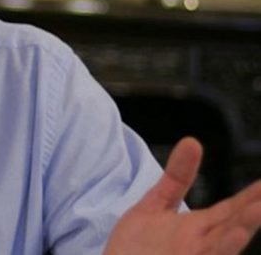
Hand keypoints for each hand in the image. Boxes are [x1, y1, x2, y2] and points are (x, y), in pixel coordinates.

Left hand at [105, 137, 260, 254]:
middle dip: (252, 213)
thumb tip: (192, 141)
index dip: (251, 196)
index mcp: (198, 227)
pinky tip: (229, 238)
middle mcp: (201, 243)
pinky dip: (218, 250)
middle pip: (232, 226)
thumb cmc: (136, 246)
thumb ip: (176, 176)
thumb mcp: (155, 204)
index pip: (232, 209)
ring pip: (222, 247)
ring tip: (254, 216)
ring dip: (238, 234)